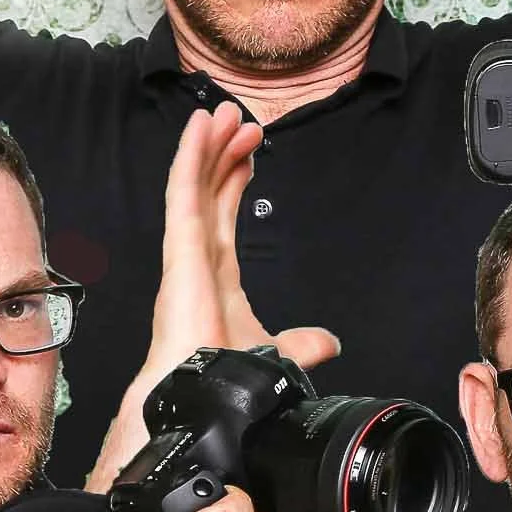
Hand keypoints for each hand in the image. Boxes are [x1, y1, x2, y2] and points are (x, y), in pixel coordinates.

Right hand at [87, 104, 339, 487]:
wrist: (207, 401)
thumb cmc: (228, 384)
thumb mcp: (279, 354)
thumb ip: (301, 343)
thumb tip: (329, 342)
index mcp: (215, 280)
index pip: (224, 220)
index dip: (234, 184)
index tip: (248, 155)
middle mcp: (197, 261)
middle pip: (208, 194)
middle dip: (221, 155)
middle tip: (237, 119)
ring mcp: (186, 252)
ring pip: (196, 185)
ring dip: (208, 146)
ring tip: (222, 111)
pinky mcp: (181, 249)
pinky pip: (185, 193)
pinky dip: (191, 157)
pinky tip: (200, 127)